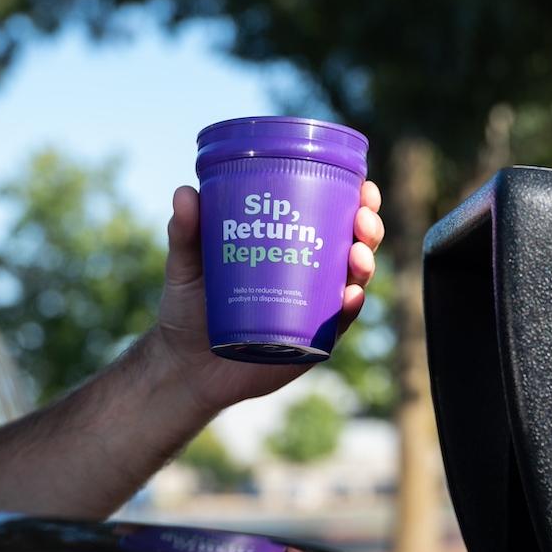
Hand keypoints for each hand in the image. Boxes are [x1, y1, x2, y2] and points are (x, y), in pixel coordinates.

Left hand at [148, 179, 384, 414]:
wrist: (183, 365)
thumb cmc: (188, 308)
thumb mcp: (186, 265)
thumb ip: (186, 231)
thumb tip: (185, 192)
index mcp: (289, 246)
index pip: (331, 215)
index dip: (354, 199)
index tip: (362, 186)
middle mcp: (309, 275)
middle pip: (354, 245)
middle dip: (368, 227)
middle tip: (362, 216)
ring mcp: (314, 310)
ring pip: (354, 282)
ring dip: (365, 264)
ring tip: (357, 254)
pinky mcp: (311, 344)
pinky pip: (338, 325)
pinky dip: (350, 309)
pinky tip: (350, 296)